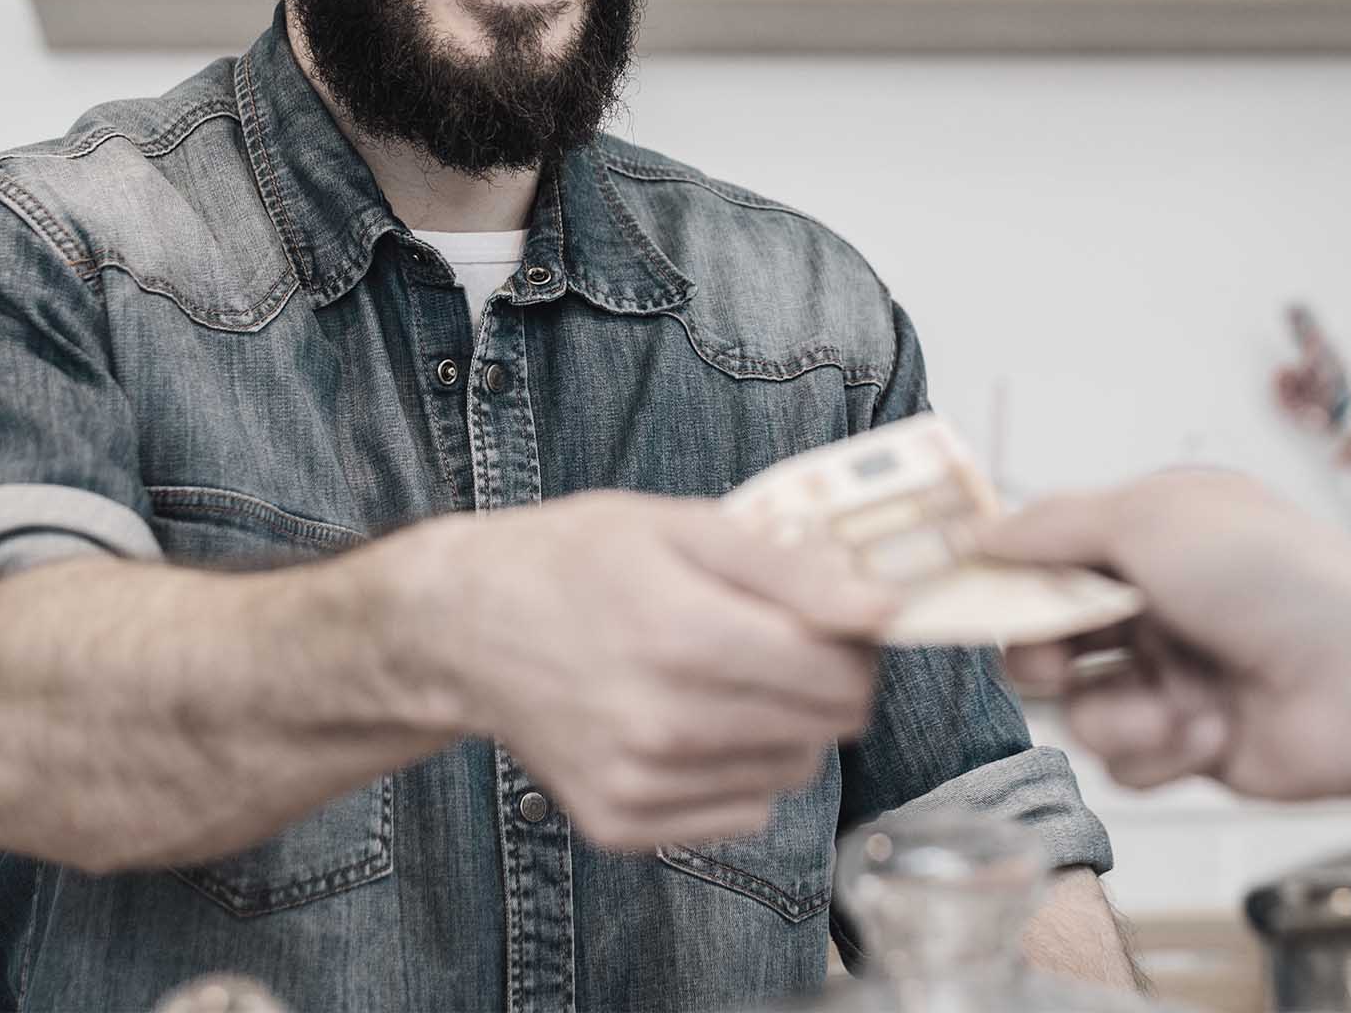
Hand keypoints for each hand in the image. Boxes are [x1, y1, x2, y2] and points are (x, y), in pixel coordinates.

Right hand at [407, 493, 896, 849]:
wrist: (465, 627)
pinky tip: (689, 722)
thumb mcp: (684, 526)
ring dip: (783, 728)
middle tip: (781, 643)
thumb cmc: (577, 562)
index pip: (839, 675)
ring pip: (790, 775)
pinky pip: (739, 814)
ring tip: (725, 678)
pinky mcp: (621, 824)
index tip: (835, 621)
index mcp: (686, 636)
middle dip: (824, 683)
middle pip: (825, 729)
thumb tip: (885, 608)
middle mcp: (663, 723)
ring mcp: (640, 783)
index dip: (855, 644)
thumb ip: (794, 568)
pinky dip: (736, 772)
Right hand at [985, 471, 1350, 801]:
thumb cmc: (1272, 578)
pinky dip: (1162, 750)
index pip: (1051, 554)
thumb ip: (1051, 526)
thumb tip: (976, 531)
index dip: (1006, 577)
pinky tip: (1211, 732)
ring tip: (1173, 706)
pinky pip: (1126, 762)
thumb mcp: (1149, 518)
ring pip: (1081, 707)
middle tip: (1056, 657)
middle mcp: (1160, 603)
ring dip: (1119, 712)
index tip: (961, 596)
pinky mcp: (1190, 747)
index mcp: (1155, 535)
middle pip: (1049, 636)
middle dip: (1045, 652)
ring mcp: (1175, 676)